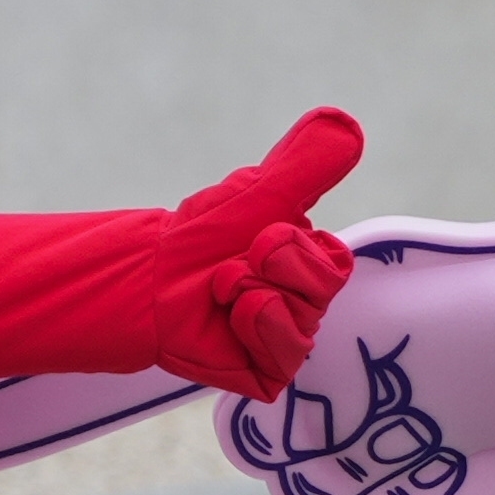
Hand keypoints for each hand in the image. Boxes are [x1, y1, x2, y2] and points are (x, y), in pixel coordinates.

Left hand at [145, 109, 367, 394]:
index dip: (297, 246)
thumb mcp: (257, 191)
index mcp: (310, 263)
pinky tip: (227, 320)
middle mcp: (305, 304)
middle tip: (234, 262)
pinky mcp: (267, 372)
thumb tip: (345, 122)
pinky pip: (282, 356)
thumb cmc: (200, 237)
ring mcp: (287, 340)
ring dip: (253, 294)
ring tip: (222, 290)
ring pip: (302, 320)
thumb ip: (304, 160)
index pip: (335, 261)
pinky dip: (251, 327)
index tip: (263, 235)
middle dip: (275, 265)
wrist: (148, 281)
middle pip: (323, 289)